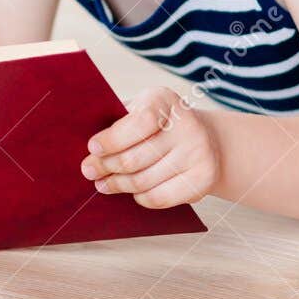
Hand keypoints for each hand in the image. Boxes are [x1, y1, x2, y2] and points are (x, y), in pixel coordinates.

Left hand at [81, 87, 220, 208]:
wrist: (208, 140)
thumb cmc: (159, 126)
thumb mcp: (140, 110)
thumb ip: (118, 124)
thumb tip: (90, 151)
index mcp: (165, 100)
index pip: (139, 122)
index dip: (112, 139)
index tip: (93, 148)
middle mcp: (187, 125)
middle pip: (136, 157)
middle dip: (106, 166)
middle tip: (89, 171)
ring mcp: (198, 153)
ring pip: (143, 181)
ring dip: (118, 185)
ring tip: (104, 184)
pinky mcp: (202, 179)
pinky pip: (159, 198)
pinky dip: (140, 197)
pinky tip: (133, 191)